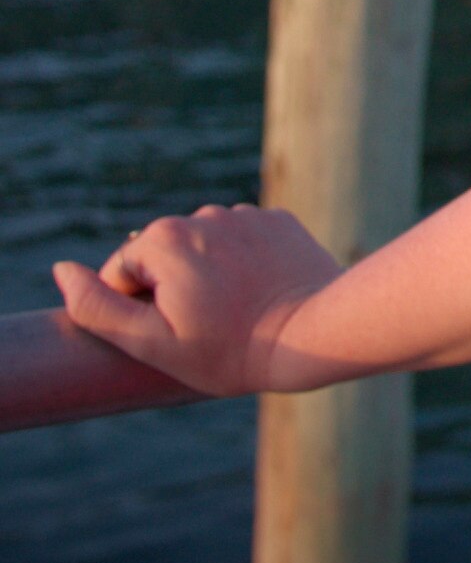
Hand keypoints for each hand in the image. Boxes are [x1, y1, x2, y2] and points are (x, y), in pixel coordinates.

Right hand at [53, 205, 344, 396]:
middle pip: (164, 259)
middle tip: (206, 326)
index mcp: (163, 237)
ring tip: (236, 310)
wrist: (315, 333)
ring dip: (208, 276)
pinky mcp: (279, 221)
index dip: (139, 311)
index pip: (123, 275)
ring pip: (204, 251)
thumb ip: (96, 306)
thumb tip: (62, 271)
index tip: (175, 331)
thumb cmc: (229, 349)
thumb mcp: (149, 341)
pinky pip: (243, 243)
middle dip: (173, 291)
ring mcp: (245, 214)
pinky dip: (243, 265)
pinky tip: (261, 292)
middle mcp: (203, 214)